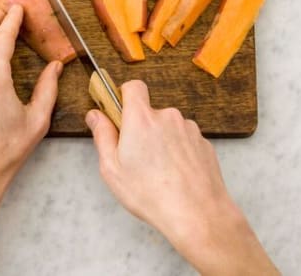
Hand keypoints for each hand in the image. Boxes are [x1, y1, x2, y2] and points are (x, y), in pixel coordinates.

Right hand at [86, 80, 277, 275]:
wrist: (197, 214)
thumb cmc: (151, 194)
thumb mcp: (112, 169)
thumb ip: (102, 136)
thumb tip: (96, 115)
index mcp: (142, 119)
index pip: (133, 87)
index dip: (124, 96)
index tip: (119, 113)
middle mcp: (168, 117)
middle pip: (150, 113)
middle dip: (142, 128)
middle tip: (136, 158)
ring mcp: (189, 129)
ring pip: (168, 128)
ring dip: (162, 142)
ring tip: (158, 173)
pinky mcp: (204, 143)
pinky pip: (184, 141)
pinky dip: (178, 153)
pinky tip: (175, 176)